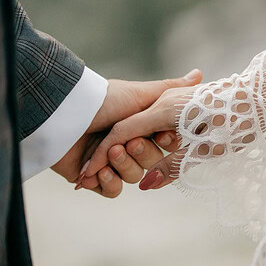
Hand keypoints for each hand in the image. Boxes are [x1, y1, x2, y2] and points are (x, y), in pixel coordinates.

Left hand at [53, 70, 201, 197]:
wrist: (65, 113)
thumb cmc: (103, 99)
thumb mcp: (141, 94)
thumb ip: (172, 89)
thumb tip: (201, 75)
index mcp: (141, 126)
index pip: (165, 145)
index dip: (165, 144)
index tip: (164, 137)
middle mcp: (128, 144)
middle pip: (151, 163)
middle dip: (141, 154)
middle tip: (129, 143)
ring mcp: (110, 161)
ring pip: (133, 178)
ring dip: (123, 166)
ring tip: (109, 153)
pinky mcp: (92, 177)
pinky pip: (111, 190)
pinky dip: (108, 182)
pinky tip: (99, 172)